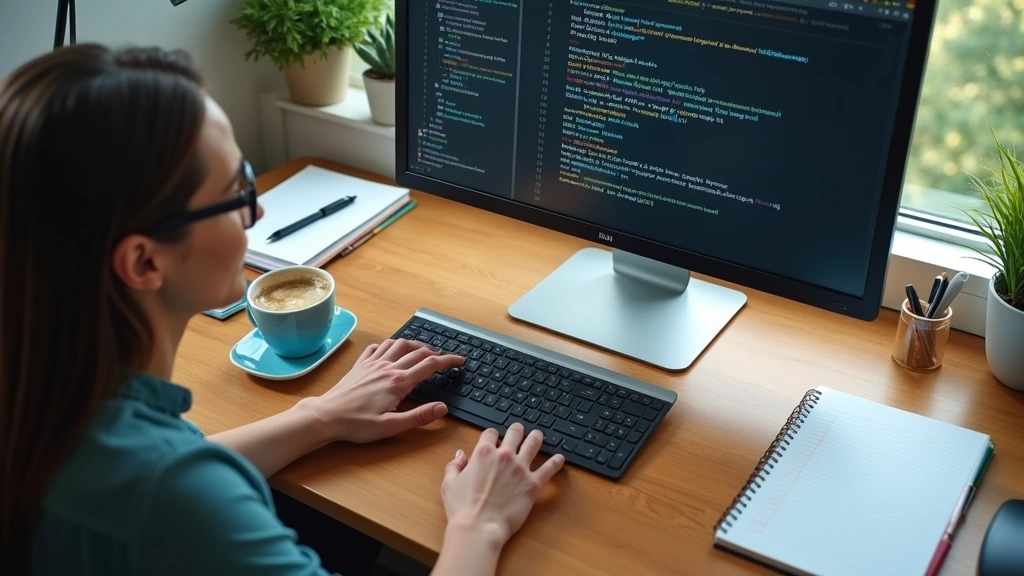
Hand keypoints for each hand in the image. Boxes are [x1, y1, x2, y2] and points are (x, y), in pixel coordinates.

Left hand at [311, 338, 463, 443]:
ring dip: (414, 345)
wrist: (326, 416)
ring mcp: (373, 364)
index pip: (430, 365)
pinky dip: (390, 345)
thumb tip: (442, 408)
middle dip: (436, 353)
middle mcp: (387, 367)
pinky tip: (391, 351)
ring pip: (398, 344)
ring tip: (423, 351)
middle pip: (417, 352)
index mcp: (398, 382)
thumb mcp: (391, 426)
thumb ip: (419, 417)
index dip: (448, 361)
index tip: (460, 361)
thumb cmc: (356, 424)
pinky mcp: (360, 365)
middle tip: (445, 359)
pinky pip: (378, 347)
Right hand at [440, 423, 565, 546]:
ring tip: (539, 435)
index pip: (490, 433)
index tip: (494, 438)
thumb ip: (454, 465)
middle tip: (519, 431)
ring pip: (533, 443)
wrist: (479, 528)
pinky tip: (560, 458)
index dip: (492, 435)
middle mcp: (504, 456)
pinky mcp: (533, 484)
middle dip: (517, 430)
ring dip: (537, 437)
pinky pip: (549, 469)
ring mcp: (521, 468)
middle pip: (515, 433)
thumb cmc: (462, 508)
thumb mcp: (448, 483)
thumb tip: (460, 455)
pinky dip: (555, 462)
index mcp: (483, 453)